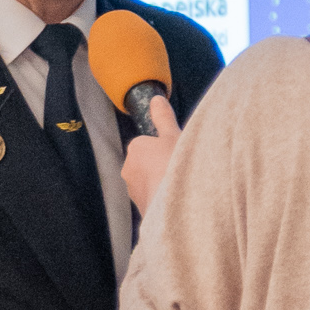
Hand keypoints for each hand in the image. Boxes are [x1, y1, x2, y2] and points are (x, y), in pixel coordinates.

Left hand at [121, 94, 180, 220]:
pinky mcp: (142, 209)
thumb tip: (156, 100)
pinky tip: (177, 199)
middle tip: (180, 168)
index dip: (163, 148)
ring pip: (150, 183)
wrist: (175, 204)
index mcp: (135, 149)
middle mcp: (129, 170)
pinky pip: (154, 200)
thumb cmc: (174, 166)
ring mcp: (134, 192)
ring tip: (180, 185)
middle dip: (161, 166)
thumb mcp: (173, 135)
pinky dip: (164, 200)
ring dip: (162, 184)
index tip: (176, 152)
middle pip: (148, 164)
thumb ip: (163, 118)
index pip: (147, 145)